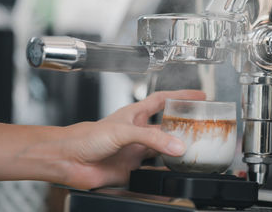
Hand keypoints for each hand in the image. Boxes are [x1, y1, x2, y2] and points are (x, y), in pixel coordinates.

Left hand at [57, 89, 204, 188]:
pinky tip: (173, 177)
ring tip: (194, 152)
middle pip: (166, 127)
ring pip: (163, 151)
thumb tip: (177, 146)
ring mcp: (135, 152)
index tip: (198, 95)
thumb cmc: (86, 137)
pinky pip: (153, 173)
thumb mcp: (123, 131)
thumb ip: (151, 138)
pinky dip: (164, 175)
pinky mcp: (131, 171)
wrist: (68, 160)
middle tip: (203, 126)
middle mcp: (137, 133)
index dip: (181, 96)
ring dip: (176, 152)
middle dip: (184, 126)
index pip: (163, 100)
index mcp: (135, 115)